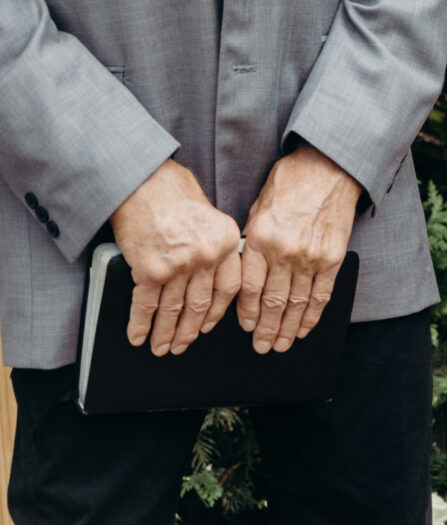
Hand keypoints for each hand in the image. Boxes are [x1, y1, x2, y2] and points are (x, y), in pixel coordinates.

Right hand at [111, 158, 242, 355]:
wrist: (141, 178)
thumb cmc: (172, 189)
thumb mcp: (209, 213)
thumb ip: (213, 243)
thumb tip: (208, 276)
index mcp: (225, 241)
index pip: (229, 289)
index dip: (216, 313)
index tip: (207, 326)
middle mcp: (206, 255)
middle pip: (200, 305)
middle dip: (188, 331)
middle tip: (181, 345)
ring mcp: (179, 265)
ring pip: (173, 311)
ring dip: (164, 333)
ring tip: (160, 346)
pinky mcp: (150, 270)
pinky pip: (146, 306)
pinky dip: (140, 324)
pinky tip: (138, 335)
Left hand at [238, 146, 361, 354]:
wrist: (329, 166)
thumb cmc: (291, 181)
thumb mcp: (259, 207)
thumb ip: (251, 241)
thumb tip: (244, 272)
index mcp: (259, 238)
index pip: (247, 289)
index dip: (246, 313)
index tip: (246, 327)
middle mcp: (283, 251)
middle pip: (272, 303)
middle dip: (266, 330)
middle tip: (262, 346)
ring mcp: (310, 256)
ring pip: (296, 304)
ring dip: (288, 329)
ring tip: (282, 345)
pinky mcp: (332, 257)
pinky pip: (321, 294)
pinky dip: (313, 315)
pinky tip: (306, 327)